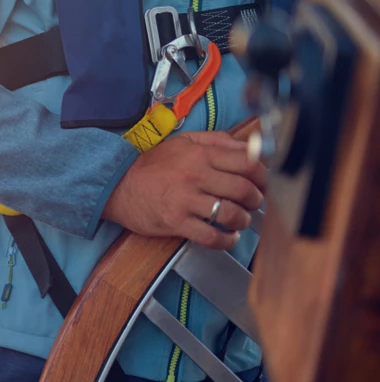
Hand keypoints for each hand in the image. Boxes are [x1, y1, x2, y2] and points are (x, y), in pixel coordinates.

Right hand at [102, 131, 266, 249]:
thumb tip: (249, 147)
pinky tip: (228, 236)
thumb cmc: (152, 165)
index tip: (263, 183)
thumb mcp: (183, 142)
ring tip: (240, 220)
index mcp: (200, 154)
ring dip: (243, 220)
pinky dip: (226, 240)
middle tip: (253, 203)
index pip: (247, 163)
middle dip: (256, 200)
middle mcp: (195, 176)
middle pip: (244, 190)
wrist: (117, 185)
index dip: (264, 176)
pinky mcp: (176, 222)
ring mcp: (185, 200)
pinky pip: (211, 237)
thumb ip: (217, 141)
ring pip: (231, 214)